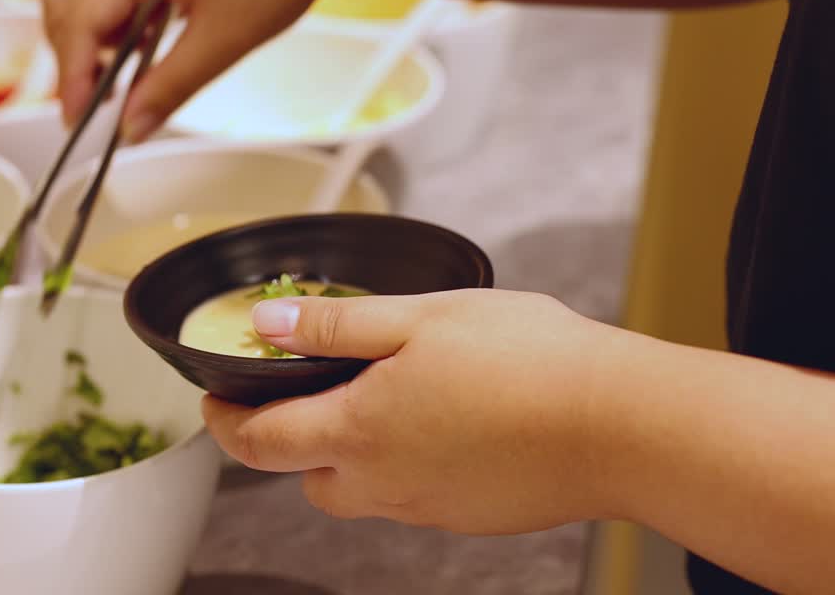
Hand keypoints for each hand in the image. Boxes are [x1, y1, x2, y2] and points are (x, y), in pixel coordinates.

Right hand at [42, 0, 356, 141]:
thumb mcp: (223, 40)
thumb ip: (169, 87)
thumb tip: (134, 125)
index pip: (78, 19)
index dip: (72, 75)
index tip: (77, 116)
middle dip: (71, 54)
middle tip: (91, 103)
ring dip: (91, 33)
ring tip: (120, 74)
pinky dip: (113, 12)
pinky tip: (140, 42)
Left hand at [203, 289, 627, 534]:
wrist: (622, 425)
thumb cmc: (527, 361)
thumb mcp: (419, 318)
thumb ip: (336, 325)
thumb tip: (268, 326)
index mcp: (358, 431)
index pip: (258, 442)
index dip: (224, 420)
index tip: (213, 398)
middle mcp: (383, 483)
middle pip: (305, 477)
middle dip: (290, 441)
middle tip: (305, 394)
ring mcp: (428, 507)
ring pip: (359, 491)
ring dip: (349, 454)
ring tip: (383, 400)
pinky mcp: (469, 516)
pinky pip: (412, 496)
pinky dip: (405, 464)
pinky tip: (444, 423)